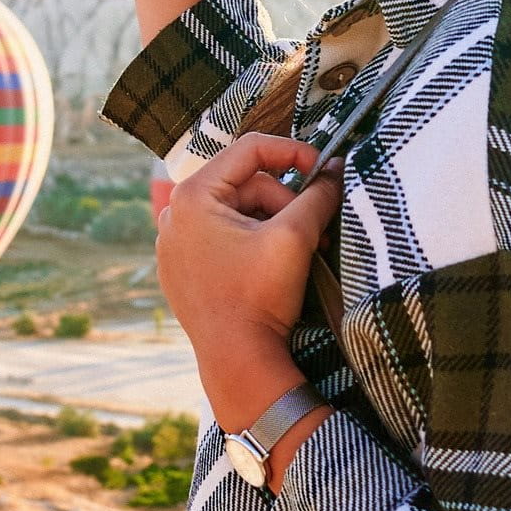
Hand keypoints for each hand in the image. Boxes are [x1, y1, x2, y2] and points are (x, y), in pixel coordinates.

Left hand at [156, 133, 341, 432]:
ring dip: (274, 223)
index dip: (294, 152)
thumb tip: (335, 171)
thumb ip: (318, 195)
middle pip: (246, 184)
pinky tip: (273, 265)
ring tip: (301, 251)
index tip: (323, 170)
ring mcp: (174, 242)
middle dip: (286, 203)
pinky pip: (222, 236)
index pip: (250, 149)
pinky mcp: (182, 267)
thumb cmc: (258, 298)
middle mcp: (174, 213)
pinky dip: (252, 241)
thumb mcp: (294, 237)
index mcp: (193, 196)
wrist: (236, 360)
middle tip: (317, 230)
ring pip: (238, 211)